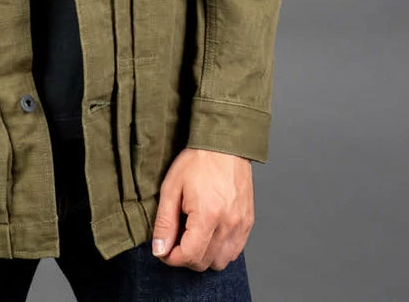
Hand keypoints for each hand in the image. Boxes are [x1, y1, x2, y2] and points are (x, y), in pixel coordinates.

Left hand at [151, 147, 253, 270]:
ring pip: (221, 261)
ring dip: (204, 256)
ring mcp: (241, 225)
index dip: (172, 258)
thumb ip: (165, 222)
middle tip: (176, 240)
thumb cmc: (198, 161)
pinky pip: (235, 251)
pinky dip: (220, 250)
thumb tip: (160, 249)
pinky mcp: (248, 222)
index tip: (164, 249)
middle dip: (186, 257)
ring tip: (193, 235)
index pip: (190, 256)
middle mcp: (228, 224)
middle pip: (205, 263)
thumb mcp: (172, 187)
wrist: (225, 144)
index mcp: (208, 215)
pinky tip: (210, 233)